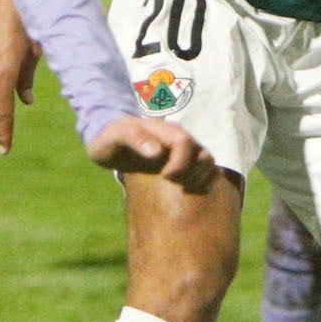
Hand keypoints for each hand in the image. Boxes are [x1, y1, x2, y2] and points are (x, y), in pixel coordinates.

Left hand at [87, 116, 216, 192]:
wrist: (112, 141)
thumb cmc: (112, 138)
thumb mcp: (115, 136)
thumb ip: (134, 138)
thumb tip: (157, 152)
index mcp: (164, 130)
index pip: (185, 142)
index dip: (180, 162)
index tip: (165, 176)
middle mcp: (180, 140)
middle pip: (204, 155)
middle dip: (192, 173)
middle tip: (170, 182)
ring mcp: (185, 152)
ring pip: (208, 163)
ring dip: (201, 178)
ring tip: (182, 188)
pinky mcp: (185, 164)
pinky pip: (207, 172)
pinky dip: (205, 182)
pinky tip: (189, 191)